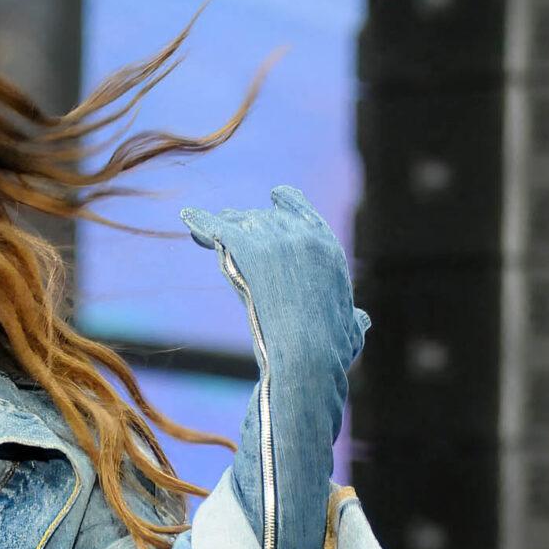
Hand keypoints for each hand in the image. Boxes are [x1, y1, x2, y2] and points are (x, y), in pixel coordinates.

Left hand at [182, 187, 368, 363]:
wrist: (308, 352)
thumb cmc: (330, 350)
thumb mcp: (350, 329)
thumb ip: (352, 319)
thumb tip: (360, 320)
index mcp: (327, 247)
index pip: (301, 210)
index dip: (285, 202)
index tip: (274, 196)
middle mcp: (302, 235)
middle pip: (265, 217)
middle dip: (246, 220)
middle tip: (228, 224)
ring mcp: (275, 240)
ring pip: (241, 222)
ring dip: (225, 225)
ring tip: (205, 225)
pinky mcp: (249, 250)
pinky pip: (219, 230)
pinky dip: (201, 223)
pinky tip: (188, 217)